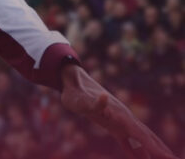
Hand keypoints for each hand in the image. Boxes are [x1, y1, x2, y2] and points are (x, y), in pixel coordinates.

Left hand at [60, 64, 178, 158]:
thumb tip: (104, 97)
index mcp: (120, 117)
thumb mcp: (81, 101)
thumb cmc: (75, 94)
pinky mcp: (113, 125)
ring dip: (153, 152)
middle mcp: (124, 119)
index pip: (142, 136)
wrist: (72, 82)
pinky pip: (128, 142)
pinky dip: (136, 152)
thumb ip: (93, 102)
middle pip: (147, 138)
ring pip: (141, 140)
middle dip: (162, 151)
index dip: (155, 148)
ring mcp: (120, 122)